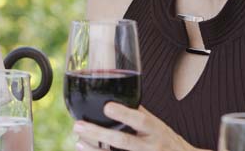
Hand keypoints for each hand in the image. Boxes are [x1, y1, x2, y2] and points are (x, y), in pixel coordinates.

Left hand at [73, 103, 203, 150]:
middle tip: (78, 125)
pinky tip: (86, 150)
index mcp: (156, 130)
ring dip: (95, 149)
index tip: (106, 107)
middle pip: (124, 141)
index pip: (141, 120)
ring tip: (79, 140)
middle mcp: (151, 147)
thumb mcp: (158, 125)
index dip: (125, 114)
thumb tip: (116, 98)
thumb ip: (139, 113)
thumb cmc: (166, 140)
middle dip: (99, 134)